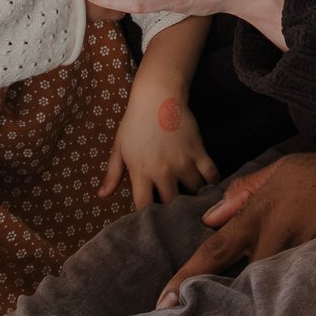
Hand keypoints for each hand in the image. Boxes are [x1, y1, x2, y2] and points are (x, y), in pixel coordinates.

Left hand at [100, 85, 220, 210]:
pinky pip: (211, 174)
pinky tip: (210, 188)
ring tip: (193, 202)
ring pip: (194, 192)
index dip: (147, 217)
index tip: (151, 219)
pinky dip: (213, 183)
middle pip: (171, 203)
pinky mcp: (199, 151)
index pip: (144, 207)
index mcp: (140, 172)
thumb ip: (112, 174)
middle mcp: (162, 171)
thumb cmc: (135, 122)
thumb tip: (102, 196)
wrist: (157, 96)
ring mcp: (182, 162)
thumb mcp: (119, 148)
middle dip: (172, 211)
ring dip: (194, 198)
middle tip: (175, 213)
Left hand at [156, 150, 315, 306]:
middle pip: (235, 280)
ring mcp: (295, 259)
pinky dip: (279, 294)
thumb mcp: (279, 171)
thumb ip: (242, 194)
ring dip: (249, 297)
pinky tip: (276, 306)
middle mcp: (273, 242)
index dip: (185, 277)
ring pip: (262, 286)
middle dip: (217, 296)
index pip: (213, 253)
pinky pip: (289, 287)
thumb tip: (209, 217)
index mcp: (258, 217)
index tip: (164, 301)